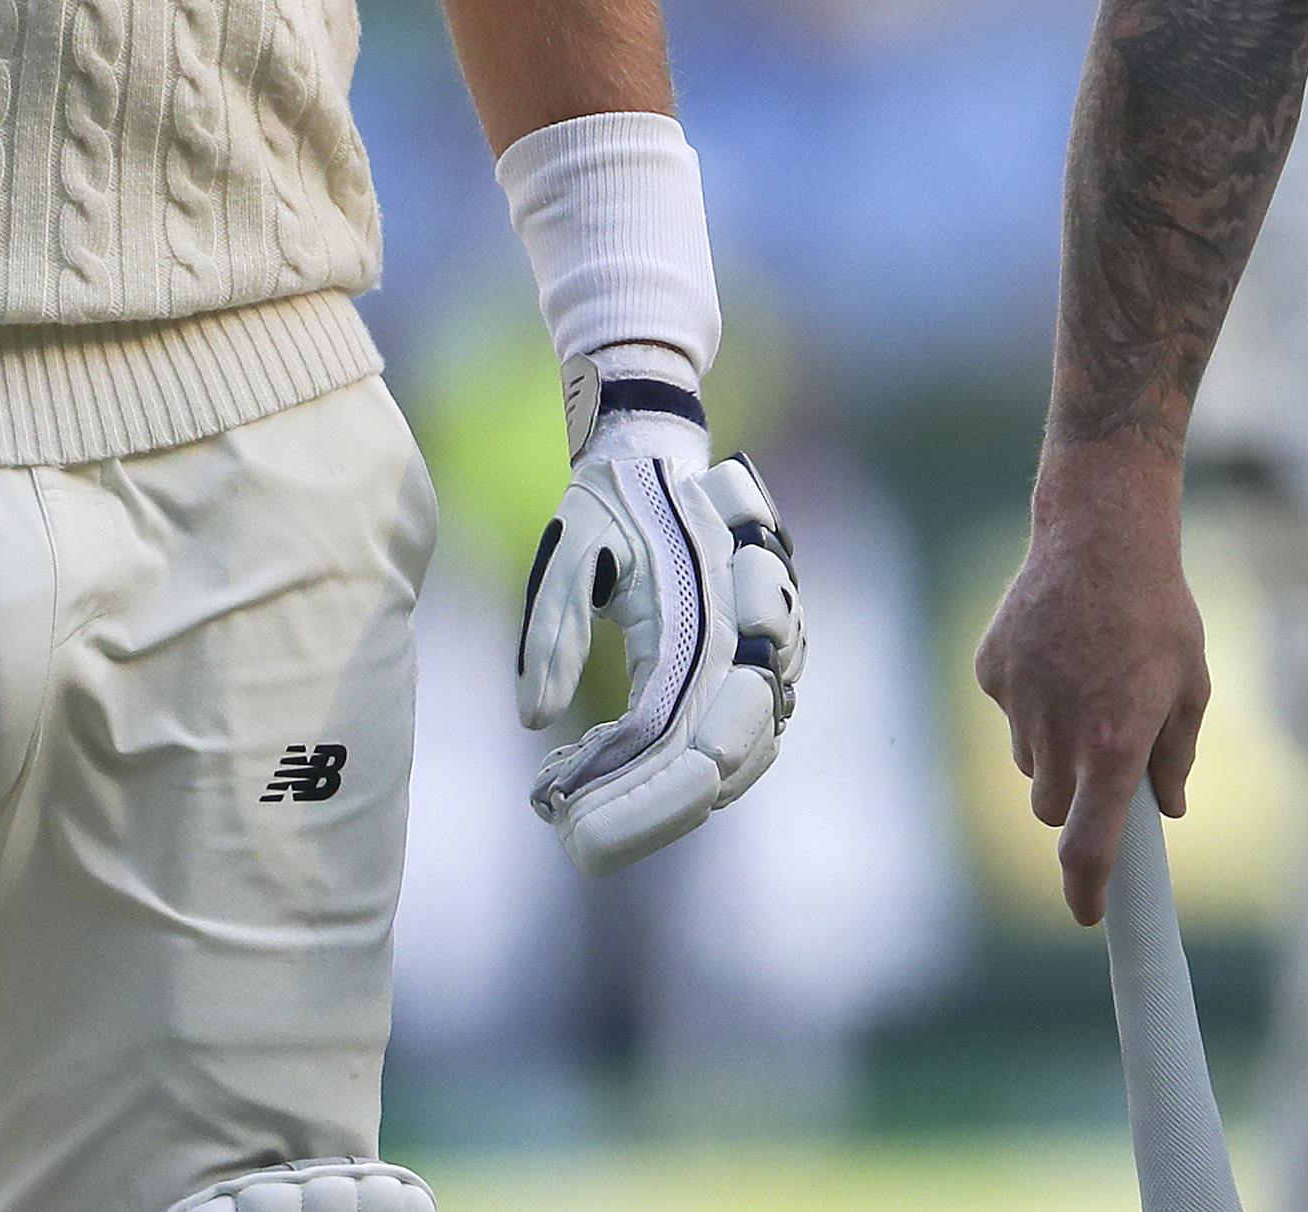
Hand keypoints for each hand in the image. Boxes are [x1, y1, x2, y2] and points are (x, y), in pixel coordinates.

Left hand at [517, 383, 802, 874]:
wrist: (663, 459)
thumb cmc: (613, 505)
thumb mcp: (569, 551)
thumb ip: (553, 629)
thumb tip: (534, 717)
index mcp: (710, 612)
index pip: (682, 734)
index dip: (631, 795)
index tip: (569, 830)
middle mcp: (755, 640)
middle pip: (724, 762)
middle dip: (653, 814)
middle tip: (580, 848)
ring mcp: (773, 654)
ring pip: (746, 758)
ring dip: (675, 800)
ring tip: (596, 827)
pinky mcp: (766, 664)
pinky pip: (750, 741)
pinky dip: (698, 775)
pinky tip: (633, 793)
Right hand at [972, 439, 1211, 927]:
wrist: (1100, 530)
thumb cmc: (1160, 609)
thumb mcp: (1192, 686)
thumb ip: (1177, 755)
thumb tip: (1168, 808)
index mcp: (1115, 745)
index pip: (1088, 848)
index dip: (1087, 892)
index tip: (1090, 915)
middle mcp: (1059, 733)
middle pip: (1051, 809)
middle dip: (1075, 803)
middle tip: (1104, 759)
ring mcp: (1018, 701)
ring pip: (1029, 760)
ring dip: (1054, 748)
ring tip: (1088, 684)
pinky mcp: (991, 670)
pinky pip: (1009, 709)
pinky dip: (1031, 699)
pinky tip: (1059, 651)